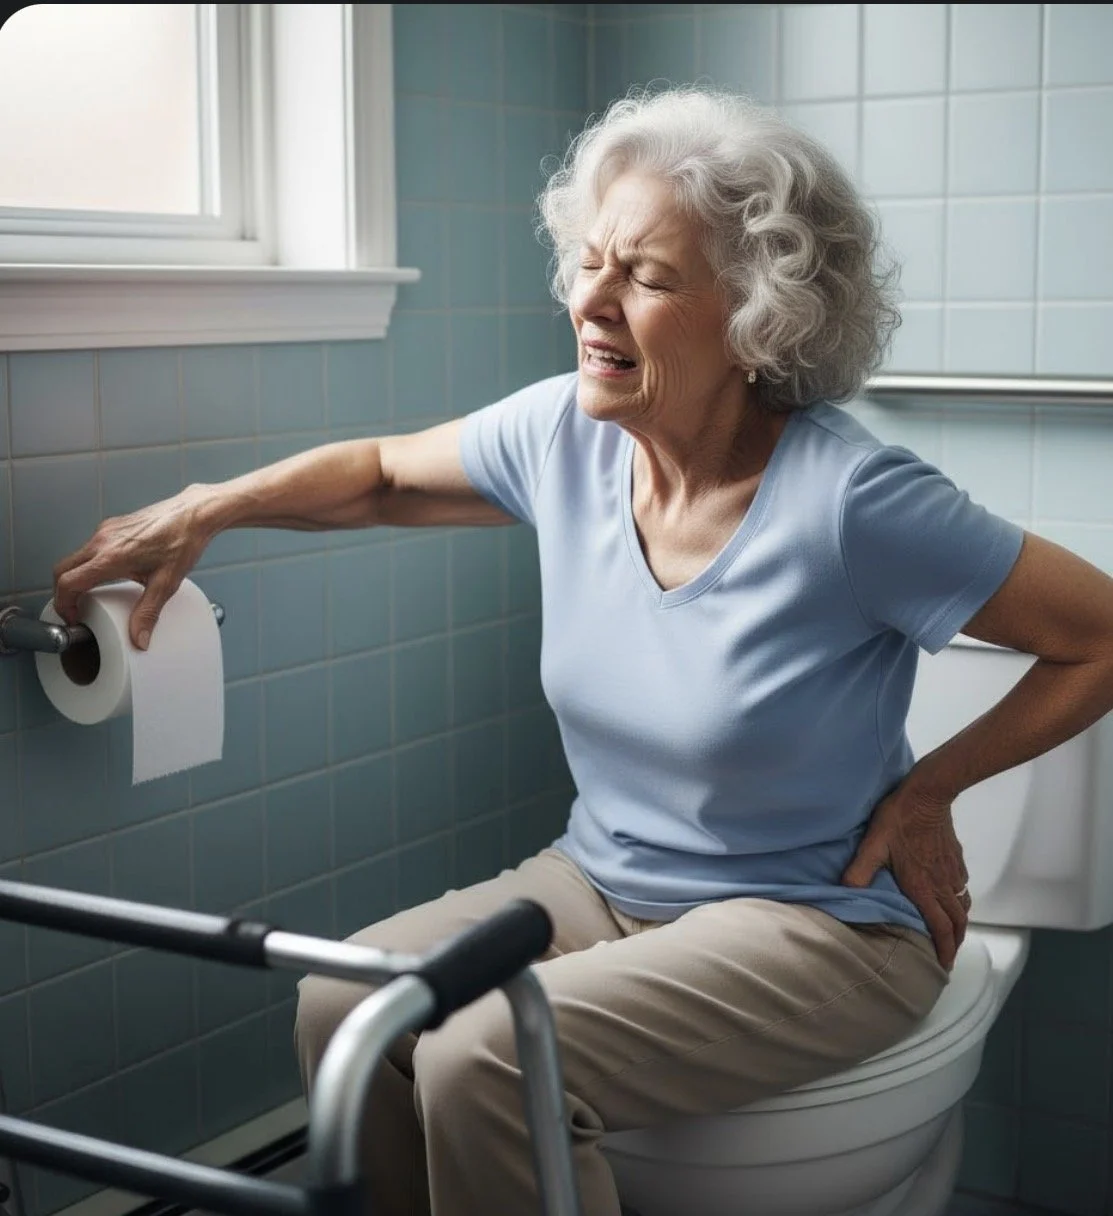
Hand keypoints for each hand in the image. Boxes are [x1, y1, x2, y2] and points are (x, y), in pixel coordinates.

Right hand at [53, 486, 215, 649]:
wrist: (194, 514)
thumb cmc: (182, 542)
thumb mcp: (166, 583)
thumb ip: (149, 613)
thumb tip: (139, 638)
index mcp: (111, 557)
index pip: (68, 582)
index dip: (64, 604)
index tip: (74, 617)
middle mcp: (103, 541)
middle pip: (63, 569)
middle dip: (65, 592)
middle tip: (77, 609)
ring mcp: (106, 530)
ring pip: (76, 557)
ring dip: (78, 577)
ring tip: (94, 595)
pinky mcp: (112, 525)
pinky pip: (90, 547)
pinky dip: (90, 564)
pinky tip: (110, 574)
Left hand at [841, 781, 969, 970]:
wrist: (928, 794)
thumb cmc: (898, 819)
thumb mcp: (873, 844)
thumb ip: (860, 870)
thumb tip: (846, 890)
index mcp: (924, 887)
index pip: (940, 928)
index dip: (944, 950)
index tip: (943, 967)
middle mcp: (942, 884)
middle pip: (956, 923)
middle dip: (954, 943)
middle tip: (948, 957)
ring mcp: (952, 871)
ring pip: (962, 906)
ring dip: (959, 924)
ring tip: (952, 934)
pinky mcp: (956, 858)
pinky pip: (962, 888)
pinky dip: (960, 902)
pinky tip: (952, 899)